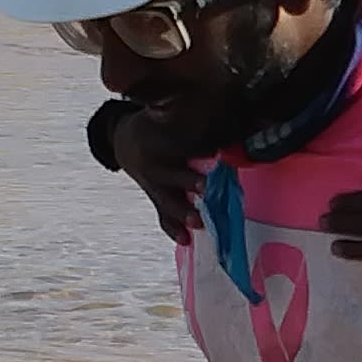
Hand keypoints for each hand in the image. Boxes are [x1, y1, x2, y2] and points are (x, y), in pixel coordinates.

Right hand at [107, 110, 205, 240]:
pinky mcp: (156, 199)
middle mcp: (158, 164)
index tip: (214, 152)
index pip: (182, 145)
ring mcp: (154, 184)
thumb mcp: (173, 123)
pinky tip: (185, 238)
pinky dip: (174, 227)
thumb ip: (205, 128)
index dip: (198, 149)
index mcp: (166, 141)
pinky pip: (164, 215)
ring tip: (196, 222)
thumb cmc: (160, 131)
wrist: (124, 144)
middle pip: (174, 174)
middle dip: (190, 181)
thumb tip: (237, 132)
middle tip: (205, 187)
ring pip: (168, 200)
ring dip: (183, 211)